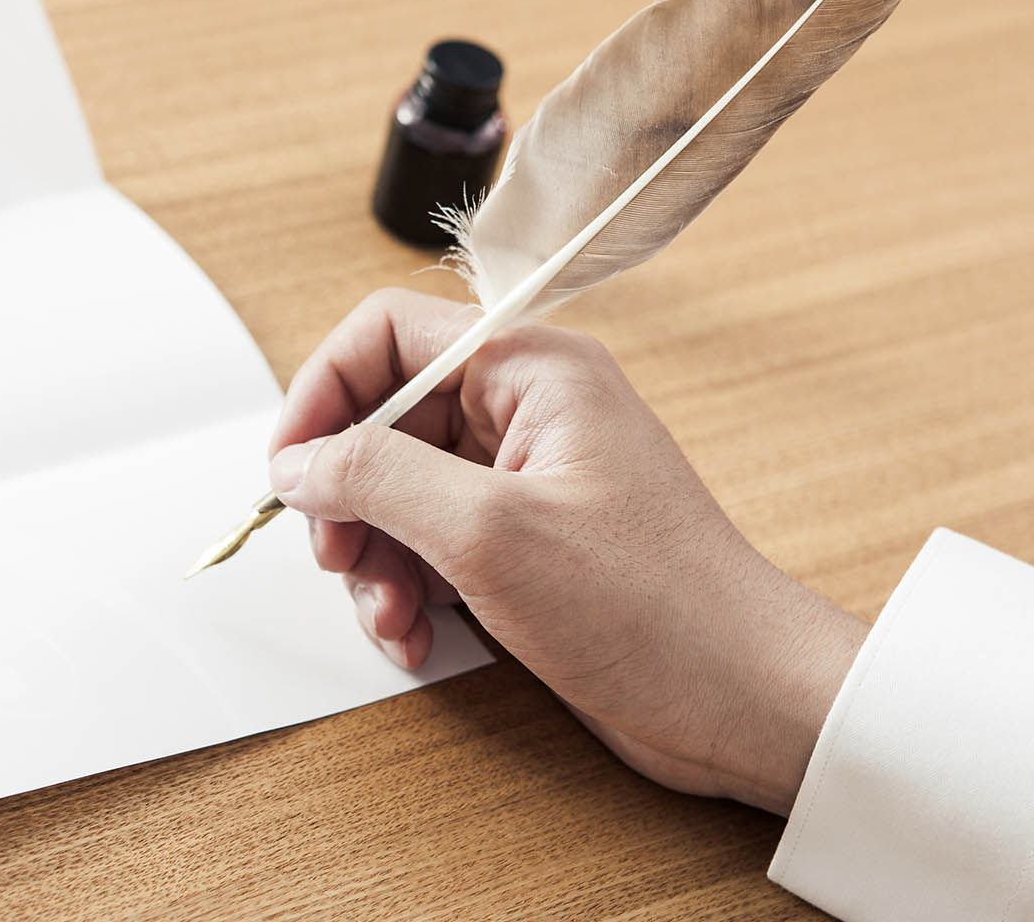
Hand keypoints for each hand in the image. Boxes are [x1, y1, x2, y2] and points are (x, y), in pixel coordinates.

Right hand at [267, 289, 867, 814]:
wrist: (743, 700)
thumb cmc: (656, 608)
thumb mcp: (489, 534)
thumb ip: (377, 477)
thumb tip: (299, 460)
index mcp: (531, 371)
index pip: (387, 333)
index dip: (323, 392)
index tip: (290, 467)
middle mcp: (528, 412)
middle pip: (384, 420)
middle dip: (348, 497)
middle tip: (340, 558)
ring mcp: (528, 481)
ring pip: (400, 492)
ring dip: (375, 559)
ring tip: (391, 617)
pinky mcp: (529, 545)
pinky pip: (434, 546)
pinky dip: (410, 591)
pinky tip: (417, 637)